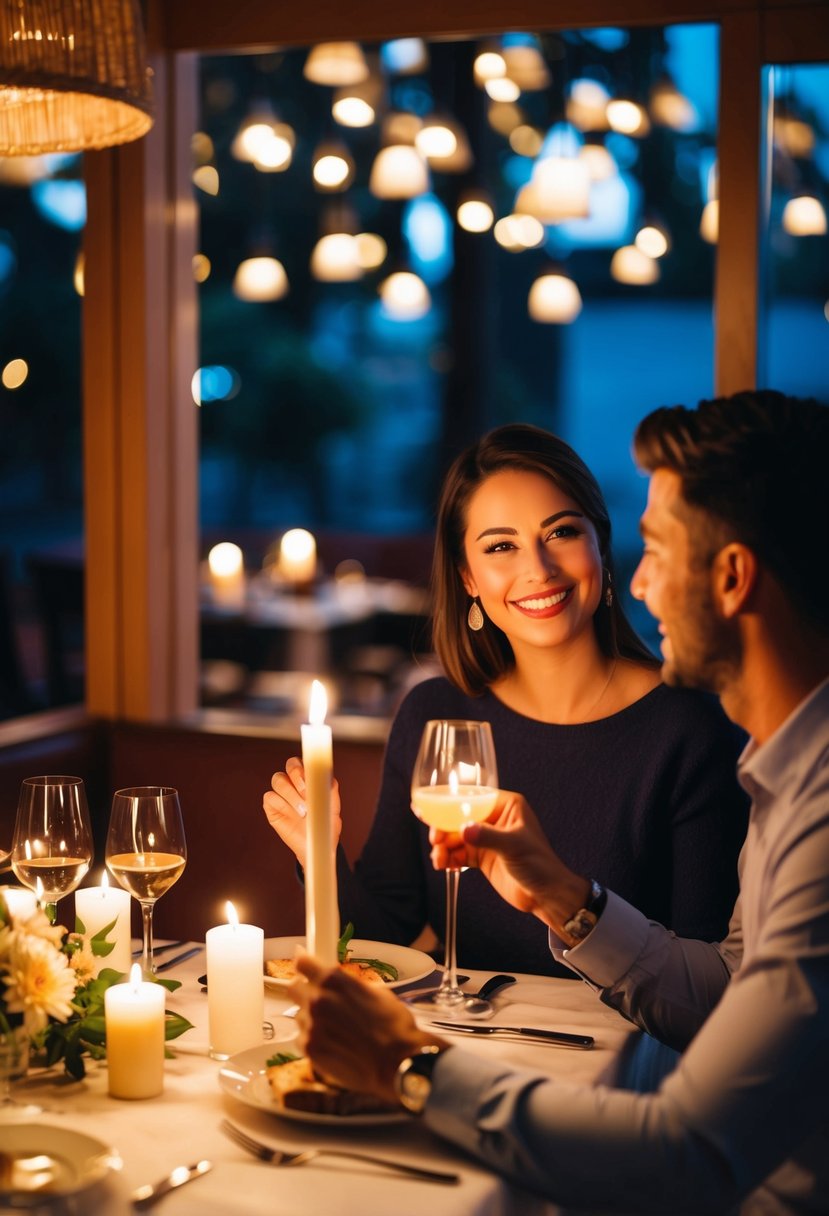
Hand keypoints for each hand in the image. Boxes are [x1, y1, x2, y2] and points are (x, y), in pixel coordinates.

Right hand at [263, 758, 341, 868]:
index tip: (312, 780)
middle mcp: (294, 783)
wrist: (316, 846)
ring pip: (278, 779)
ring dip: (291, 793)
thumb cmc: (325, 825)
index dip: (306, 766)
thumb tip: (327, 779)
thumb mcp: (333, 807)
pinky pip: (269, 797)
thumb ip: (330, 790)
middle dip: (297, 775)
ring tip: (303, 811)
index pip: (305, 761)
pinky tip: (292, 815)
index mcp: (309, 779)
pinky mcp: (271, 807)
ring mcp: (282, 794)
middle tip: (306, 792)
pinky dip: (281, 804)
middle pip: (290, 764)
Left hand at [289, 954, 445, 1104]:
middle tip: (318, 997)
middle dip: (304, 990)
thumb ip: (350, 985)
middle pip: (294, 988)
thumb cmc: (394, 1027)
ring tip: (334, 1028)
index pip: (302, 963)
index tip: (304, 967)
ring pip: (299, 1015)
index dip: (303, 964)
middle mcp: (318, 1000)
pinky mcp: (310, 1049)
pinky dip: (313, 1039)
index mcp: (334, 980)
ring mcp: (311, 1026)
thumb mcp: (377, 992)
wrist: (397, 1063)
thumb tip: (342, 983)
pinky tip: (332, 1043)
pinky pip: (302, 1038)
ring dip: (311, 1018)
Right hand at [430, 790, 589, 933]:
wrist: (545, 896)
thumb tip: (464, 829)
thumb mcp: (513, 846)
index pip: (472, 799)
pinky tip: (443, 866)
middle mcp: (494, 819)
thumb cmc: (540, 864)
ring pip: (456, 837)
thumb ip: (488, 836)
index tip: (434, 816)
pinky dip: (448, 859)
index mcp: (506, 806)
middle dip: (444, 829)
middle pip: (459, 818)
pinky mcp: (481, 856)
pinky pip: (458, 853)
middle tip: (436, 841)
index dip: (451, 807)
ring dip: (444, 847)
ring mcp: (486, 838)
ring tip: (439, 860)